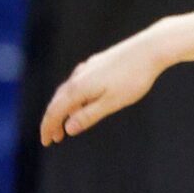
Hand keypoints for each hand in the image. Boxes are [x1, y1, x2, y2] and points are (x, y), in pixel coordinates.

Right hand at [41, 25, 174, 144]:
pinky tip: (81, 102)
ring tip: (66, 124)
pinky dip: (74, 98)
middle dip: (53, 120)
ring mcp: (86, 69)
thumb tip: (68, 129)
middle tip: (54, 138)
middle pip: (57, 101)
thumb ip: (89, 115)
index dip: (48, 127)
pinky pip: (77, 84)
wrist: (148, 50)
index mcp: (78, 88)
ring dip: (63, 109)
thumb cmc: (133, 78)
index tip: (46, 142)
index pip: (55, 111)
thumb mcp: (112, 103)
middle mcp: (77, 77)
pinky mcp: (95, 65)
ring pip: (67, 92)